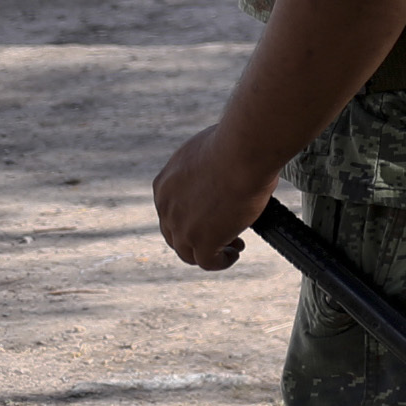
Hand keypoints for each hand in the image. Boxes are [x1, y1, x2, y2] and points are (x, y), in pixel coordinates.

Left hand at [153, 126, 278, 271]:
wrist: (241, 153)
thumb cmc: (233, 144)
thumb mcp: (207, 151)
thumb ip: (206, 166)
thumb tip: (224, 164)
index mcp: (165, 185)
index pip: (171, 211)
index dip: (192, 217)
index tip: (213, 215)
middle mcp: (167, 208)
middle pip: (175, 234)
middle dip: (199, 236)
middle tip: (225, 233)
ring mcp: (182, 227)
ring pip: (187, 253)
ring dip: (209, 252)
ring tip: (232, 248)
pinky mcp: (203, 241)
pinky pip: (208, 262)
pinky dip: (221, 261)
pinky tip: (234, 253)